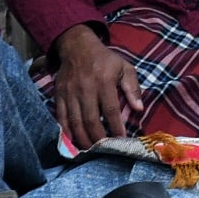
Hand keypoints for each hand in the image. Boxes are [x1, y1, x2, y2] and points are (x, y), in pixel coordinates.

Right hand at [52, 24, 143, 149]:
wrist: (78, 47)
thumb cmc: (105, 60)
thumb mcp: (125, 68)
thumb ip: (132, 88)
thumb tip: (139, 109)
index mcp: (104, 82)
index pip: (111, 109)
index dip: (116, 126)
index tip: (121, 138)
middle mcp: (86, 89)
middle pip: (90, 119)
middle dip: (97, 137)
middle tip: (104, 149)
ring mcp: (70, 93)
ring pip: (75, 121)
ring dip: (82, 138)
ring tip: (90, 150)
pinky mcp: (59, 96)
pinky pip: (61, 117)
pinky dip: (66, 131)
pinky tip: (72, 141)